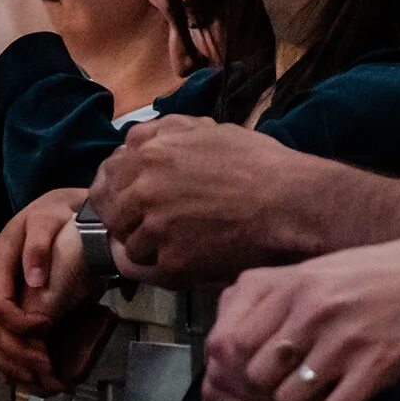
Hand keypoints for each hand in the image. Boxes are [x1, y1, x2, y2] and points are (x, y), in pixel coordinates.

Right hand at [0, 188, 89, 390]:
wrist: (60, 217)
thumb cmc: (57, 218)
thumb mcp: (49, 218)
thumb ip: (39, 244)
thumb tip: (32, 279)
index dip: (21, 326)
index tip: (49, 327)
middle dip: (18, 355)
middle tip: (49, 369)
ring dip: (12, 367)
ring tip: (41, 380)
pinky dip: (6, 366)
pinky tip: (27, 378)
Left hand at [88, 118, 325, 282]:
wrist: (290, 204)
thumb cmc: (260, 166)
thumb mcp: (209, 130)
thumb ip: (165, 132)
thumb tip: (135, 139)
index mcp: (151, 152)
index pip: (108, 173)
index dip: (117, 187)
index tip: (127, 198)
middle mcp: (144, 188)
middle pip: (111, 210)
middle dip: (126, 217)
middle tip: (150, 225)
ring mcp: (155, 227)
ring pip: (127, 244)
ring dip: (145, 245)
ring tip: (176, 243)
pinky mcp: (170, 263)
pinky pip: (145, 270)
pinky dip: (157, 268)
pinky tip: (177, 261)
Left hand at [201, 241, 399, 400]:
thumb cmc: (388, 274)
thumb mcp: (327, 268)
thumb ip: (284, 293)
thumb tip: (243, 331)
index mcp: (296, 282)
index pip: (234, 339)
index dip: (234, 368)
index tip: (248, 378)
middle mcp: (313, 310)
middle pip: (255, 374)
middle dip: (259, 395)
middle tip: (272, 400)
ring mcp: (344, 340)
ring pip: (288, 400)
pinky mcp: (375, 368)